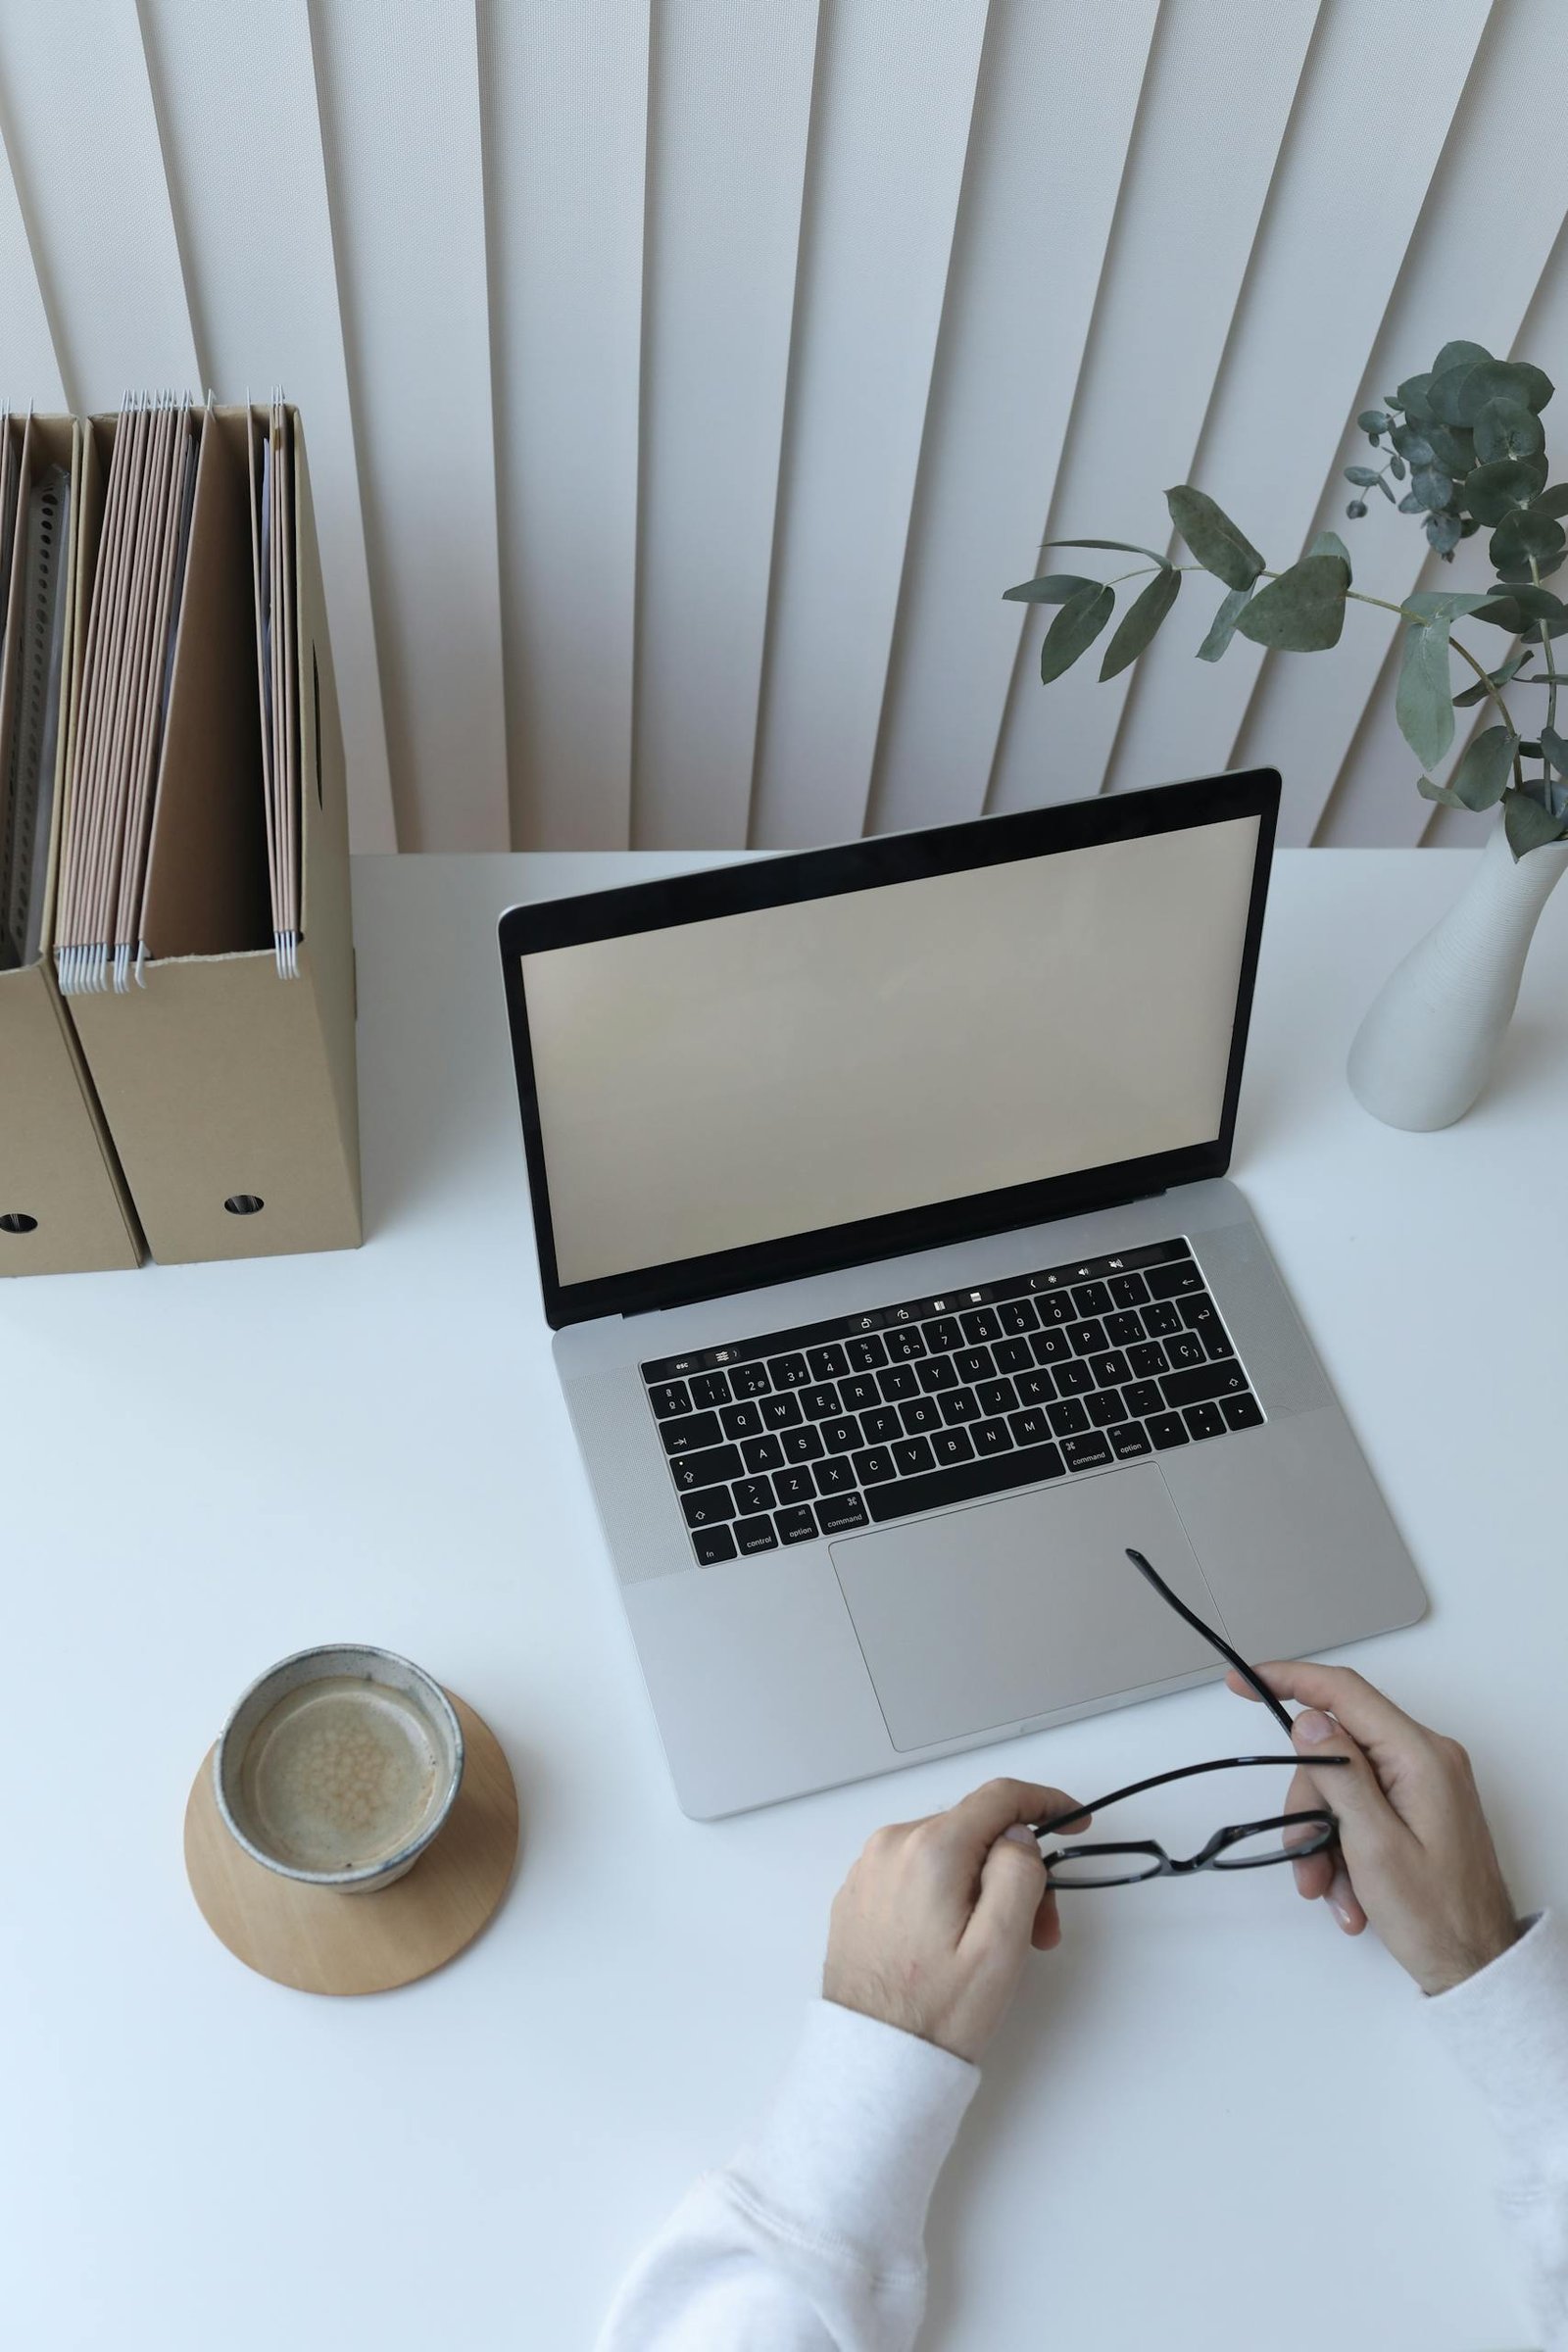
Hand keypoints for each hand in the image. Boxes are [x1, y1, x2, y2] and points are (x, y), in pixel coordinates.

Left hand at [822, 1778, 1086, 2063]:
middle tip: (1041, 1930)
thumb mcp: (1000, 1947)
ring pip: (946, 1851)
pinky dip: (947, 1892)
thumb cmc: (938, 2013)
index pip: (999, 1797)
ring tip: (998, 1947)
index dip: (1046, 1802)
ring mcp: (869, 1869)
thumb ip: (1018, 1873)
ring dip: (983, 1884)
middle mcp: (891, 1844)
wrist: (872, 2061)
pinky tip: (957, 1941)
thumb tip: (1017, 1835)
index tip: (1076, 1822)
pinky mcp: (858, 1895)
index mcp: (929, 1849)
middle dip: (1018, 1867)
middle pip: (975, 1829)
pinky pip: (916, 1872)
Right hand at [1227, 1661, 1520, 1995]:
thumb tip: (1309, 1719)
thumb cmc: (1437, 1917)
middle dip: (1309, 1805)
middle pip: (1334, 1751)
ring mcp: (1423, 1782)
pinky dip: (1344, 1848)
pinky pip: (1361, 1808)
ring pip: (1341, 1786)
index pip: (1344, 1692)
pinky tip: (1351, 1893)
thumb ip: (1340, 1775)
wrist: (1477, 1967)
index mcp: (1420, 1756)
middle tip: (1304, 1854)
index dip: (1289, 1679)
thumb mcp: (1374, 1846)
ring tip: (1333, 1890)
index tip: (1243, 1682)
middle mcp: (1426, 1758)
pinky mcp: (1418, 1805)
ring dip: (1324, 1838)